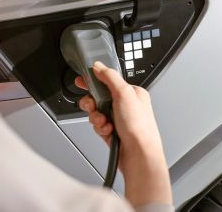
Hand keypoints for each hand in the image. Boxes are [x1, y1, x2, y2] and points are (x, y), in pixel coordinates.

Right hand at [75, 61, 171, 205]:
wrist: (139, 155)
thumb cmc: (139, 127)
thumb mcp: (124, 94)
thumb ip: (110, 77)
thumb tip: (99, 67)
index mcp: (131, 92)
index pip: (108, 80)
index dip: (93, 80)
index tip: (82, 80)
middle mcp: (125, 104)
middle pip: (98, 96)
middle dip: (93, 103)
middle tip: (93, 106)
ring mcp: (118, 118)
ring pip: (96, 111)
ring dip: (97, 117)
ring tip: (105, 122)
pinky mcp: (112, 131)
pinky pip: (98, 124)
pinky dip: (100, 128)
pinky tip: (108, 131)